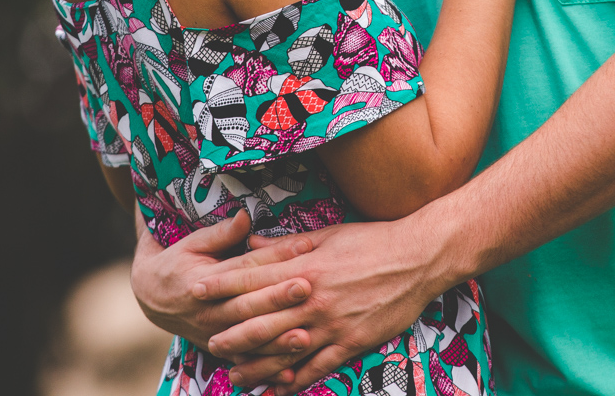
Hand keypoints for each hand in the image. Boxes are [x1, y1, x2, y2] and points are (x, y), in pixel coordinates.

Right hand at [130, 209, 314, 358]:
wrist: (153, 298)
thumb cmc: (179, 262)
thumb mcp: (193, 243)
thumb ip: (221, 233)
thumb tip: (245, 215)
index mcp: (202, 281)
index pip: (245, 268)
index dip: (275, 256)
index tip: (305, 245)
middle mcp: (208, 311)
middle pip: (248, 305)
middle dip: (278, 298)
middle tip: (308, 287)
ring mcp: (214, 335)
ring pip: (248, 339)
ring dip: (277, 340)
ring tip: (306, 336)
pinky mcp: (220, 350)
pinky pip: (246, 362)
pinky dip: (266, 369)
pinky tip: (291, 373)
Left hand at [193, 217, 451, 394]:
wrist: (419, 257)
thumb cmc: (373, 240)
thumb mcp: (328, 234)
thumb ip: (286, 245)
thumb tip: (249, 242)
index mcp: (306, 266)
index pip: (254, 277)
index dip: (221, 285)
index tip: (195, 290)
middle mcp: (314, 298)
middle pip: (261, 318)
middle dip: (231, 332)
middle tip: (208, 342)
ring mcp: (332, 324)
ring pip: (284, 350)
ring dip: (256, 365)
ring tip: (234, 375)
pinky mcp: (352, 342)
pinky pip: (317, 367)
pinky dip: (295, 381)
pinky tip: (278, 389)